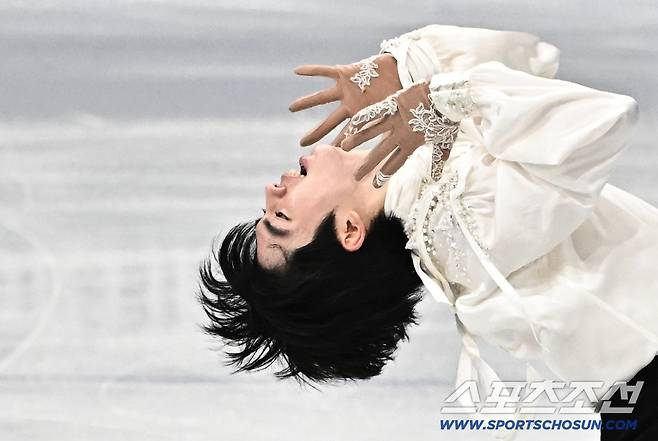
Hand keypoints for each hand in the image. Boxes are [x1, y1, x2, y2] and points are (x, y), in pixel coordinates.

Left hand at [289, 54, 401, 145]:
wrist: (403, 69)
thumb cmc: (401, 93)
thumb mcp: (394, 117)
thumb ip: (389, 132)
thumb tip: (397, 156)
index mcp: (361, 117)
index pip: (346, 136)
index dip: (338, 145)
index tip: (328, 157)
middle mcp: (350, 105)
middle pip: (329, 122)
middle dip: (316, 133)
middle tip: (301, 144)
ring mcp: (346, 89)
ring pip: (321, 98)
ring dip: (305, 103)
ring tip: (291, 108)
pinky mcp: (345, 72)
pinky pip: (325, 71)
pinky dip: (311, 71)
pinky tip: (296, 71)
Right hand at [341, 82, 459, 186]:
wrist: (448, 96)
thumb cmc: (448, 118)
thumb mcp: (446, 142)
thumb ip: (438, 160)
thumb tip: (435, 177)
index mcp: (413, 144)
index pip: (395, 163)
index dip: (384, 174)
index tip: (374, 184)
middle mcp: (401, 134)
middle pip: (380, 153)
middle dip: (367, 166)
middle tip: (355, 176)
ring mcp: (395, 119)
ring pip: (372, 132)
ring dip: (357, 140)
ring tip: (344, 148)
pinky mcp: (393, 104)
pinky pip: (374, 112)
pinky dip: (363, 118)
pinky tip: (351, 124)